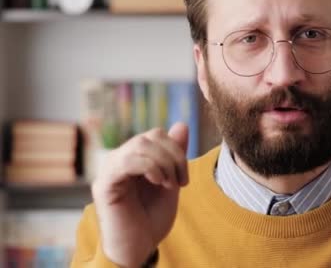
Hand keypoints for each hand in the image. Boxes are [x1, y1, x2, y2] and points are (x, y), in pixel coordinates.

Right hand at [91, 122, 189, 266]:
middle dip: (174, 157)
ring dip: (163, 164)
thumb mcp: (171, 182)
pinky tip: (157, 183)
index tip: (184, 179)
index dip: (177, 150)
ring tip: (168, 184)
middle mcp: (118, 160)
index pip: (156, 135)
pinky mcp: (103, 185)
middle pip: (150, 137)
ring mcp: (109, 170)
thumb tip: (182, 124)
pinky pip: (127, 161)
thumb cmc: (151, 219)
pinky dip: (149, 168)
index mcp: (133, 159)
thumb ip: (174, 156)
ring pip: (140, 145)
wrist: (138, 249)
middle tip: (180, 182)